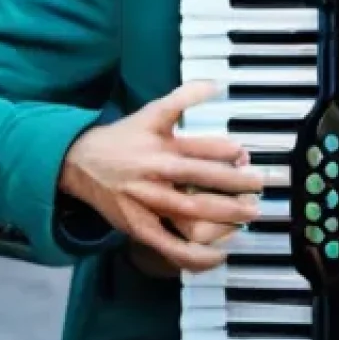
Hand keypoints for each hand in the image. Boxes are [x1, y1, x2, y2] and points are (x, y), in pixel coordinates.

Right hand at [59, 81, 264, 273]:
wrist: (80, 163)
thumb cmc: (124, 138)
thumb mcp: (152, 112)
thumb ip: (183, 97)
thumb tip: (215, 84)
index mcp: (161, 144)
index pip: (202, 147)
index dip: (229, 152)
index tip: (246, 156)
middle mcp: (156, 173)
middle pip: (201, 180)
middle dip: (235, 184)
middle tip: (258, 185)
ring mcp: (149, 202)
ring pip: (191, 213)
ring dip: (224, 215)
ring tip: (249, 213)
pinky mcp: (140, 227)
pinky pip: (171, 246)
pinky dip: (196, 255)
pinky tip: (220, 254)